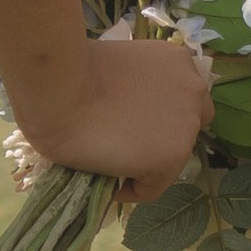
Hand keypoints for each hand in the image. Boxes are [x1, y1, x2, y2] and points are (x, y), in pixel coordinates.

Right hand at [12, 34, 212, 201]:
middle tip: (122, 144)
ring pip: (171, 159)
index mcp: (176, 60)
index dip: (157, 116)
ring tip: (112, 164)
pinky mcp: (172, 156)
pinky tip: (110, 183)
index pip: (181, 98)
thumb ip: (135, 86)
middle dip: (157, 138)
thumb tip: (124, 114)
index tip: (129, 125)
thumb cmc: (69, 73)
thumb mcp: (117, 68)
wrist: (57, 88)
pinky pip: (153, 185)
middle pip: (184, 127)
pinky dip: (134, 189)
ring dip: (145, 162)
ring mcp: (186, 125)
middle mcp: (192, 90)